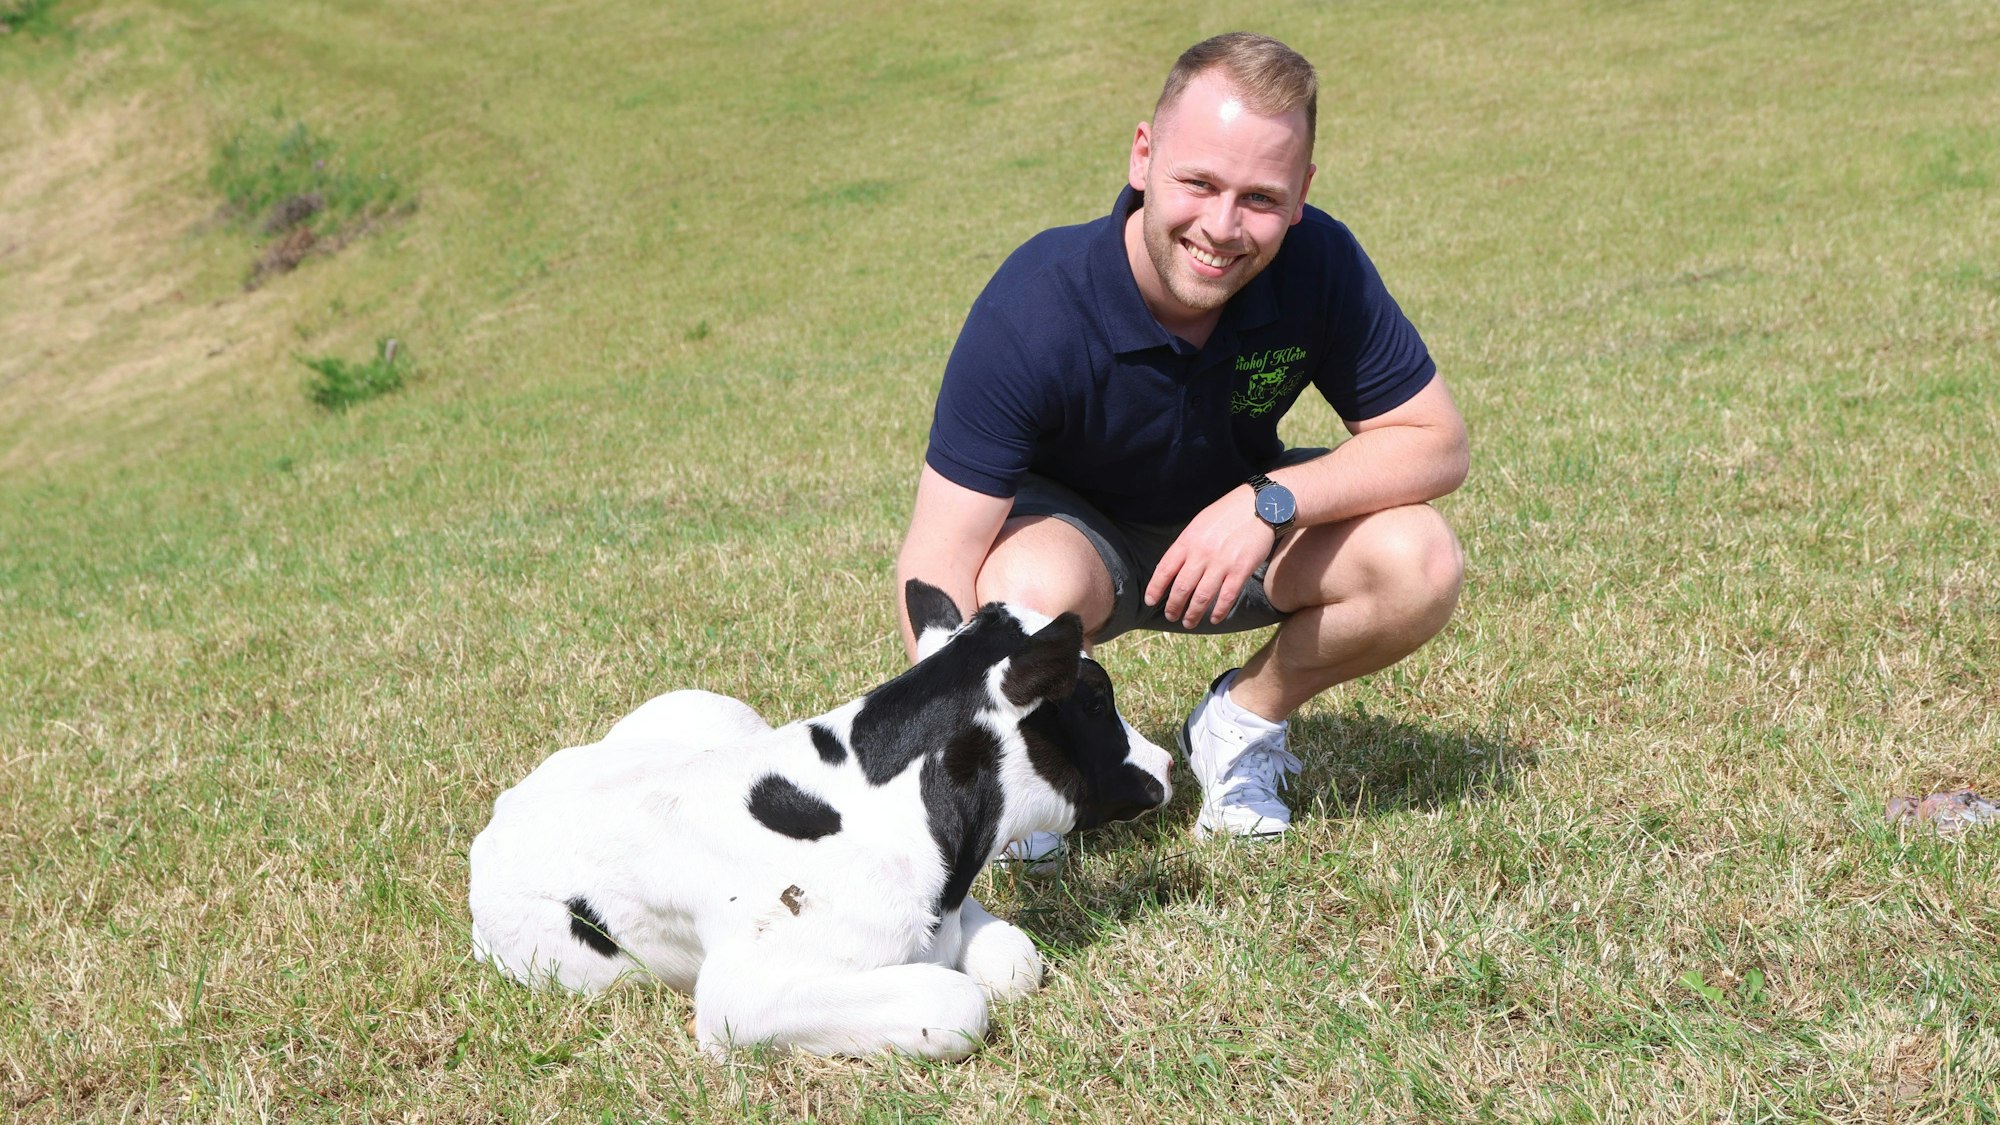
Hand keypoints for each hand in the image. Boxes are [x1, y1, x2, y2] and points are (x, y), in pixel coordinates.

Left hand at [1144, 486, 1277, 627]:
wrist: (1260, 505)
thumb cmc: (1227, 514)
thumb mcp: (1199, 523)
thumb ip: (1187, 545)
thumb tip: (1174, 568)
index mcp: (1188, 541)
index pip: (1164, 569)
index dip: (1155, 588)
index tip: (1150, 601)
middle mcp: (1201, 554)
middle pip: (1181, 588)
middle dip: (1173, 606)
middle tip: (1171, 616)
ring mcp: (1221, 563)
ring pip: (1201, 597)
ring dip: (1193, 614)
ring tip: (1189, 622)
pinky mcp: (1241, 570)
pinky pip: (1226, 597)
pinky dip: (1219, 611)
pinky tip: (1214, 619)